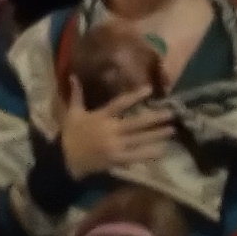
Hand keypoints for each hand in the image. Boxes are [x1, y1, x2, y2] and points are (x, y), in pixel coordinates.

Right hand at [58, 91, 173, 179]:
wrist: (65, 159)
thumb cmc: (70, 134)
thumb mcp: (73, 113)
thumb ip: (76, 94)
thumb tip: (73, 76)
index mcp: (101, 117)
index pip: (120, 104)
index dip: (135, 96)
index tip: (150, 89)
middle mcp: (110, 131)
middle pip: (136, 123)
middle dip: (154, 118)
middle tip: (171, 113)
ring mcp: (114, 146)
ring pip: (139, 140)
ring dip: (156, 135)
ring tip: (172, 130)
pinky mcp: (116, 160)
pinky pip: (135, 156)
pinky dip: (148, 154)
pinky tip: (161, 150)